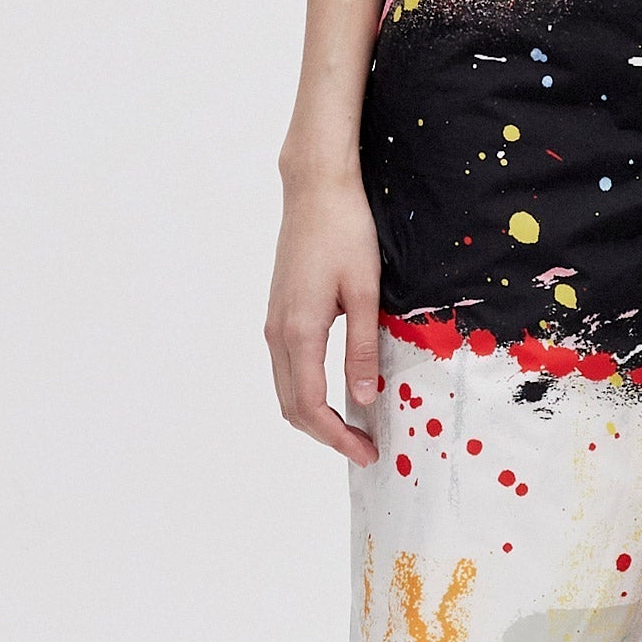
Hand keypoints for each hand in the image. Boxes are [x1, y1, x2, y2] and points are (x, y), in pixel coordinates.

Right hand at [265, 165, 384, 465]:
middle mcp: (278, 333)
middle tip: (364, 446)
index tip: (367, 452)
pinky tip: (336, 388)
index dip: (337, 437)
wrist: (316, 188)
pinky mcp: (279, 311)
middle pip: (292, 406)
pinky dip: (307, 390)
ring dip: (314, 414)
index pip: (310, 406)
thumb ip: (361, 348)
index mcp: (299, 331)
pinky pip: (288, 366)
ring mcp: (274, 322)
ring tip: (353, 425)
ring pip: (286, 388)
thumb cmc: (345, 231)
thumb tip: (362, 399)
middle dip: (326, 434)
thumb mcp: (364, 291)